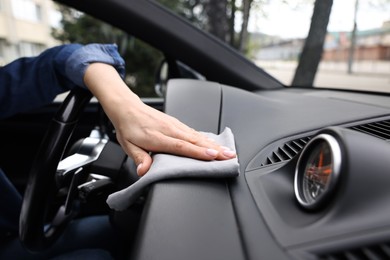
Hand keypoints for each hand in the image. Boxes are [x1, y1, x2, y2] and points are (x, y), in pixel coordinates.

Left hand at [84, 63, 235, 175]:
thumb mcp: (128, 146)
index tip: (213, 156)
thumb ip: (139, 158)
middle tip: (230, 156)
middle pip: (195, 141)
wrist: (127, 107)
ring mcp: (175, 125)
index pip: (181, 146)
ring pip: (198, 136)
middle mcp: (169, 129)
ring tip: (228, 151)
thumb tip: (144, 170)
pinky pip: (194, 132)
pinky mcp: (177, 123)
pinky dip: (206, 138)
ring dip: (214, 144)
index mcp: (157, 137)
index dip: (198, 152)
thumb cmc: (129, 127)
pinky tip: (215, 143)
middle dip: (214, 149)